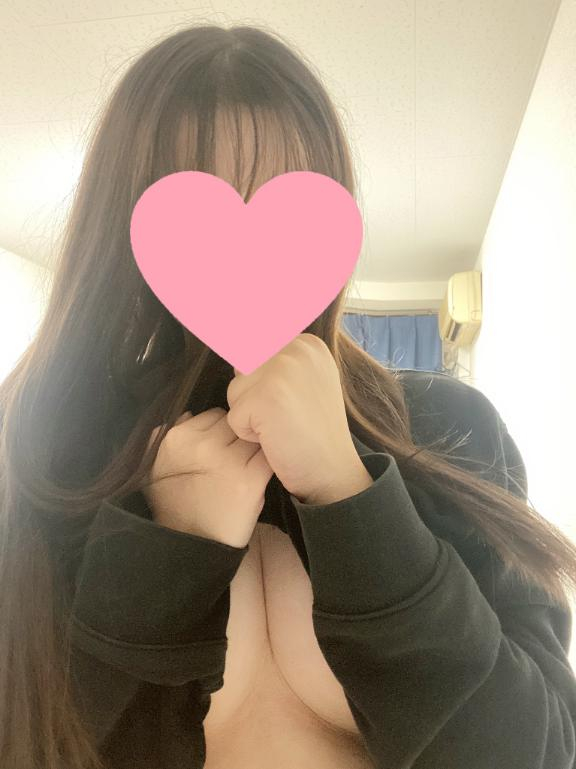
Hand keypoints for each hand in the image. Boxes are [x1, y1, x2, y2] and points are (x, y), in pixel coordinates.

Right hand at [141, 408, 273, 547]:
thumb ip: (169, 435)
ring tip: (246, 470)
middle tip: (234, 461)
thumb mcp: (155, 466)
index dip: (220, 432)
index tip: (219, 450)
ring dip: (253, 451)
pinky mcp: (250, 479)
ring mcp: (227, 460)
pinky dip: (267, 465)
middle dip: (237, 438)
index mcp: (175, 438)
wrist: (192, 546)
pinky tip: (259, 478)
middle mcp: (200, 445)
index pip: (213, 415)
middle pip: (236, 424)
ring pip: (253, 437)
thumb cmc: (176, 505)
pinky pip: (268, 457)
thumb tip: (189, 413)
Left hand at [226, 333, 372, 503]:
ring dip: (250, 415)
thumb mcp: (306, 381)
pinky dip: (249, 434)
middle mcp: (296, 348)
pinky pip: (235, 416)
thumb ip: (279, 360)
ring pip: (235, 391)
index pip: (255, 349)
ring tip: (282, 426)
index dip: (261, 384)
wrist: (333, 470)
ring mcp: (282, 370)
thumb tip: (237, 341)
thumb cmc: (314, 431)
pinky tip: (277, 438)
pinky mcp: (265, 396)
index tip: (286, 403)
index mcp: (306, 343)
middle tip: (286, 417)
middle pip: (243, 369)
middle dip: (253, 399)